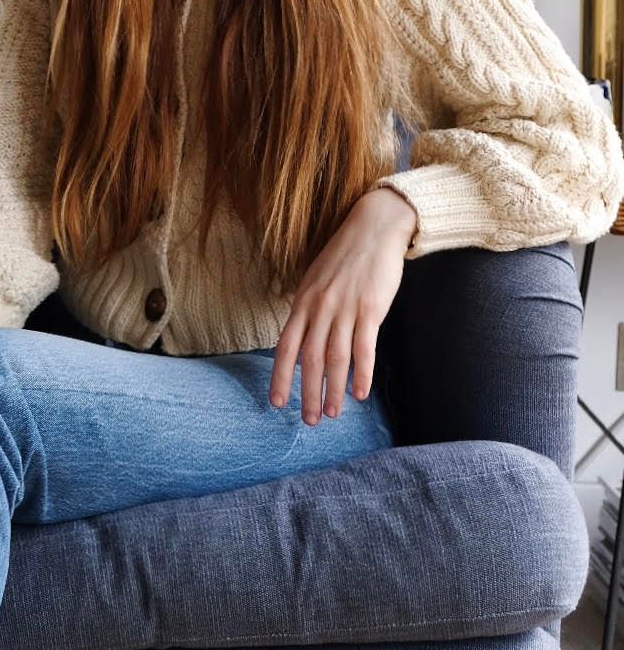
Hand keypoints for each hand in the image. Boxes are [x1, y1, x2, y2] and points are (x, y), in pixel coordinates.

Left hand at [268, 187, 417, 425]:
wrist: (374, 227)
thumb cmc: (345, 256)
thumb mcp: (317, 279)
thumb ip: (309, 309)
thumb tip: (303, 340)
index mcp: (304, 301)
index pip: (285, 346)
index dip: (279, 376)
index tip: (276, 402)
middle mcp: (320, 307)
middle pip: (309, 359)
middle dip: (307, 393)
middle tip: (308, 421)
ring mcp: (345, 308)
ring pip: (335, 358)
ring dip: (332, 390)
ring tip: (331, 414)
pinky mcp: (371, 308)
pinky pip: (364, 348)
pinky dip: (361, 374)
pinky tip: (359, 394)